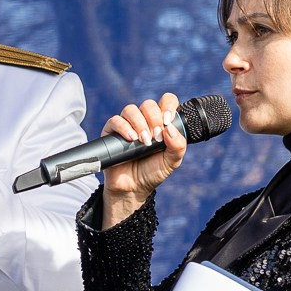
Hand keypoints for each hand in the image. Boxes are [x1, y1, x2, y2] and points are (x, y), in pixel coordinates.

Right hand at [99, 96, 188, 227]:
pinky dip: (124, 127)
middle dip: (154, 119)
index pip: (167, 101)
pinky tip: (131, 139)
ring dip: (140, 124)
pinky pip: (115, 120)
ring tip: (144, 142)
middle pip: (148, 104)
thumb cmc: (152, 173)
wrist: (133, 189)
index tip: (168, 121)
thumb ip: (178, 145)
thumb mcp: (172, 161)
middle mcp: (144, 120)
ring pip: (131, 109)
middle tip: (156, 137)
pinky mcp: (111, 132)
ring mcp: (127, 125)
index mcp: (161, 122)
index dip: (169, 106)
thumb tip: (170, 127)